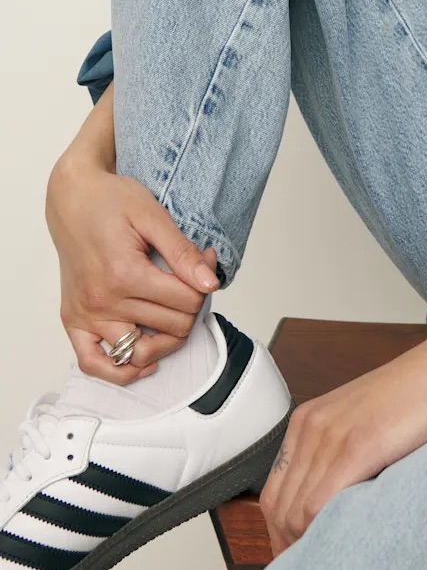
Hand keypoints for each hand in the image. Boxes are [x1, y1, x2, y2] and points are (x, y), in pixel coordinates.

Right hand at [45, 150, 219, 383]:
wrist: (72, 199)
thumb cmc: (111, 201)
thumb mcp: (153, 216)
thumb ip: (182, 253)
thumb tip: (210, 283)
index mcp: (125, 273)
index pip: (186, 301)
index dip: (205, 283)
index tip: (205, 262)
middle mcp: (102, 301)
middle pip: (170, 327)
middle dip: (191, 306)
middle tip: (192, 279)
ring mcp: (85, 315)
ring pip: (140, 352)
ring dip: (167, 340)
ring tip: (176, 316)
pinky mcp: (73, 320)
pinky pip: (93, 363)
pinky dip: (121, 370)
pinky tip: (144, 360)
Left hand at [259, 337, 426, 555]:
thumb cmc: (418, 396)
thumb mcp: (363, 424)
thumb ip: (338, 457)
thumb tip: (327, 506)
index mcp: (309, 420)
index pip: (275, 492)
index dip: (281, 531)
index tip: (297, 550)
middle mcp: (312, 426)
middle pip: (279, 506)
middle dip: (290, 542)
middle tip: (311, 562)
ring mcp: (332, 434)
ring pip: (296, 511)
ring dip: (307, 542)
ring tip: (328, 557)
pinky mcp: (358, 446)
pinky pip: (321, 504)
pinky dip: (325, 531)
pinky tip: (344, 542)